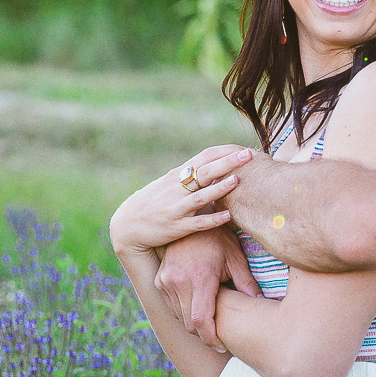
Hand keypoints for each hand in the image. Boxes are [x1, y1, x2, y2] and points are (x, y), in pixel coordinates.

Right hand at [109, 145, 250, 255]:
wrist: (127, 226)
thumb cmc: (154, 202)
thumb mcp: (169, 184)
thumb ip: (189, 175)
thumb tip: (215, 164)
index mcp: (177, 176)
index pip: (203, 158)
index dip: (224, 153)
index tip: (243, 149)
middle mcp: (176, 189)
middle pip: (204, 172)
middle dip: (227, 163)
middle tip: (248, 155)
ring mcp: (176, 208)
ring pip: (200, 197)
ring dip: (219, 189)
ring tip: (237, 180)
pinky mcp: (176, 227)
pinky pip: (197, 223)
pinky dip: (212, 219)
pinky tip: (228, 216)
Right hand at [156, 227, 260, 347]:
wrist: (192, 218)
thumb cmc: (218, 237)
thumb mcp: (236, 257)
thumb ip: (247, 283)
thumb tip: (262, 305)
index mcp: (199, 278)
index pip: (201, 321)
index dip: (211, 339)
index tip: (222, 346)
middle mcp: (177, 281)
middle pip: (189, 324)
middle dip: (204, 334)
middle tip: (220, 338)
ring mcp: (165, 280)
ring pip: (179, 317)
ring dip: (193, 323)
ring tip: (211, 321)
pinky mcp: (160, 279)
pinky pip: (171, 306)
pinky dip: (184, 311)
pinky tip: (198, 306)